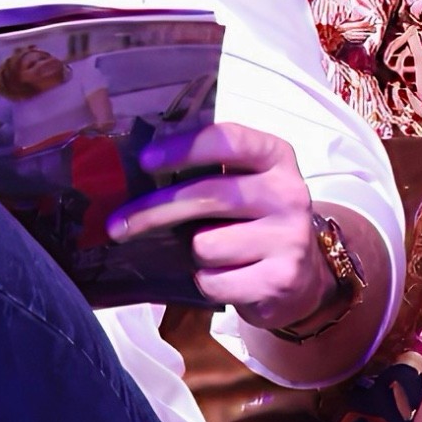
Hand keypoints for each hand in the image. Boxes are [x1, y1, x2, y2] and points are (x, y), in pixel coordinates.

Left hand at [113, 121, 338, 333]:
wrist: (303, 278)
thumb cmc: (255, 223)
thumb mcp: (243, 185)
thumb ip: (207, 173)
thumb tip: (139, 178)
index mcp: (276, 157)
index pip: (228, 140)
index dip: (183, 148)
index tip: (146, 161)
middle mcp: (288, 193)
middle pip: (207, 195)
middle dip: (154, 211)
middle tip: (119, 224)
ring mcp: (289, 238)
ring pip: (205, 244)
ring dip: (193, 253)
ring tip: (212, 253)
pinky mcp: (280, 279)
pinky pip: (213, 280)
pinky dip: (207, 282)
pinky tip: (226, 277)